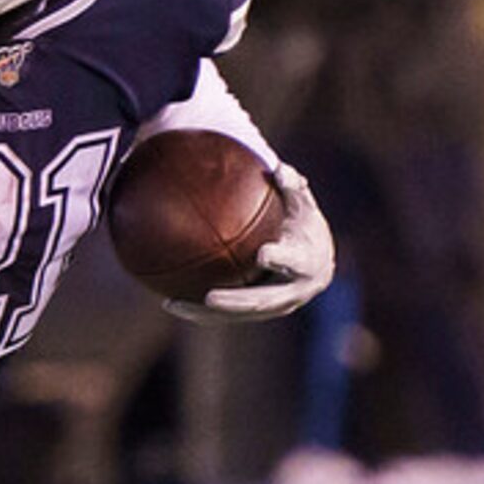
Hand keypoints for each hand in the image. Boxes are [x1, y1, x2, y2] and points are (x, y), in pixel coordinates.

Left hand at [163, 163, 337, 323]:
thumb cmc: (304, 228)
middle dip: (236, 302)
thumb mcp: (303, 208)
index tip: (263, 253)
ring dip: (205, 314)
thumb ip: (292, 188)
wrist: (315, 264)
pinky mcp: (255, 314)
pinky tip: (169, 303)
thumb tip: (276, 167)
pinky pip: (225, 316)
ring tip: (173, 305)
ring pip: (237, 315)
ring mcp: (273, 308)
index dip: (281, 259)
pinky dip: (199, 312)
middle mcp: (292, 293)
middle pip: (261, 301)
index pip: (295, 262)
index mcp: (308, 264)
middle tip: (210, 297)